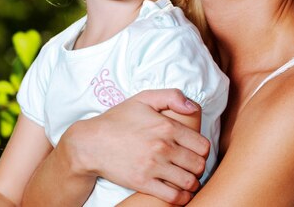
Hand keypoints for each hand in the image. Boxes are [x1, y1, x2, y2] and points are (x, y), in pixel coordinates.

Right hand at [60, 89, 210, 204]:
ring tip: (187, 179)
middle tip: (192, 166)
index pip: (202, 145)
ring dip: (192, 183)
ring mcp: (153, 166)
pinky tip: (180, 193)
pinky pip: (173, 197)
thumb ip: (172, 96)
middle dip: (199, 167)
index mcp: (167, 126)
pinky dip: (182, 198)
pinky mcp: (143, 183)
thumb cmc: (118, 119)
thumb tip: (193, 107)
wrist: (91, 142)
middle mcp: (163, 146)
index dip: (202, 150)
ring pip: (189, 182)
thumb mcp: (143, 98)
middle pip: (199, 165)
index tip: (195, 151)